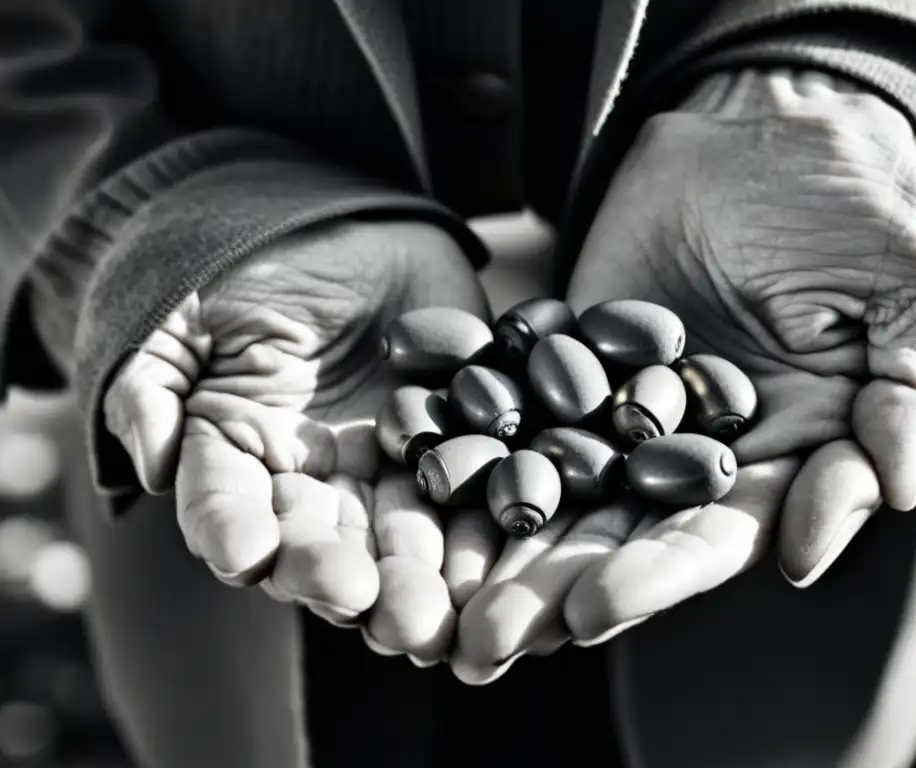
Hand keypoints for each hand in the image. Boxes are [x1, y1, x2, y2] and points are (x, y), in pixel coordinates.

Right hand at [102, 219, 492, 665]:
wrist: (347, 222)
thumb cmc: (253, 262)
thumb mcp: (185, 312)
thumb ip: (152, 385)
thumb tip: (154, 465)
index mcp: (243, 455)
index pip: (227, 509)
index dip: (232, 532)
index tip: (247, 554)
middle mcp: (316, 479)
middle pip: (320, 544)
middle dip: (334, 578)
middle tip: (355, 598)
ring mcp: (391, 466)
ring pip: (398, 537)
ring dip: (412, 580)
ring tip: (426, 613)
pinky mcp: (456, 443)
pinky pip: (472, 491)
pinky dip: (481, 529)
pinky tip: (488, 562)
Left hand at [450, 69, 915, 683]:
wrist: (772, 117)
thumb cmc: (862, 200)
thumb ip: (903, 395)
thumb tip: (889, 491)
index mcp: (788, 452)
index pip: (721, 532)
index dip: (663, 572)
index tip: (594, 608)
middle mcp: (699, 447)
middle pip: (624, 531)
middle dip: (558, 583)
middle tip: (488, 638)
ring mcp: (627, 404)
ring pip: (563, 485)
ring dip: (503, 541)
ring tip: (440, 596)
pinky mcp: (570, 358)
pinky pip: (519, 406)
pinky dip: (473, 446)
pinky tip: (419, 487)